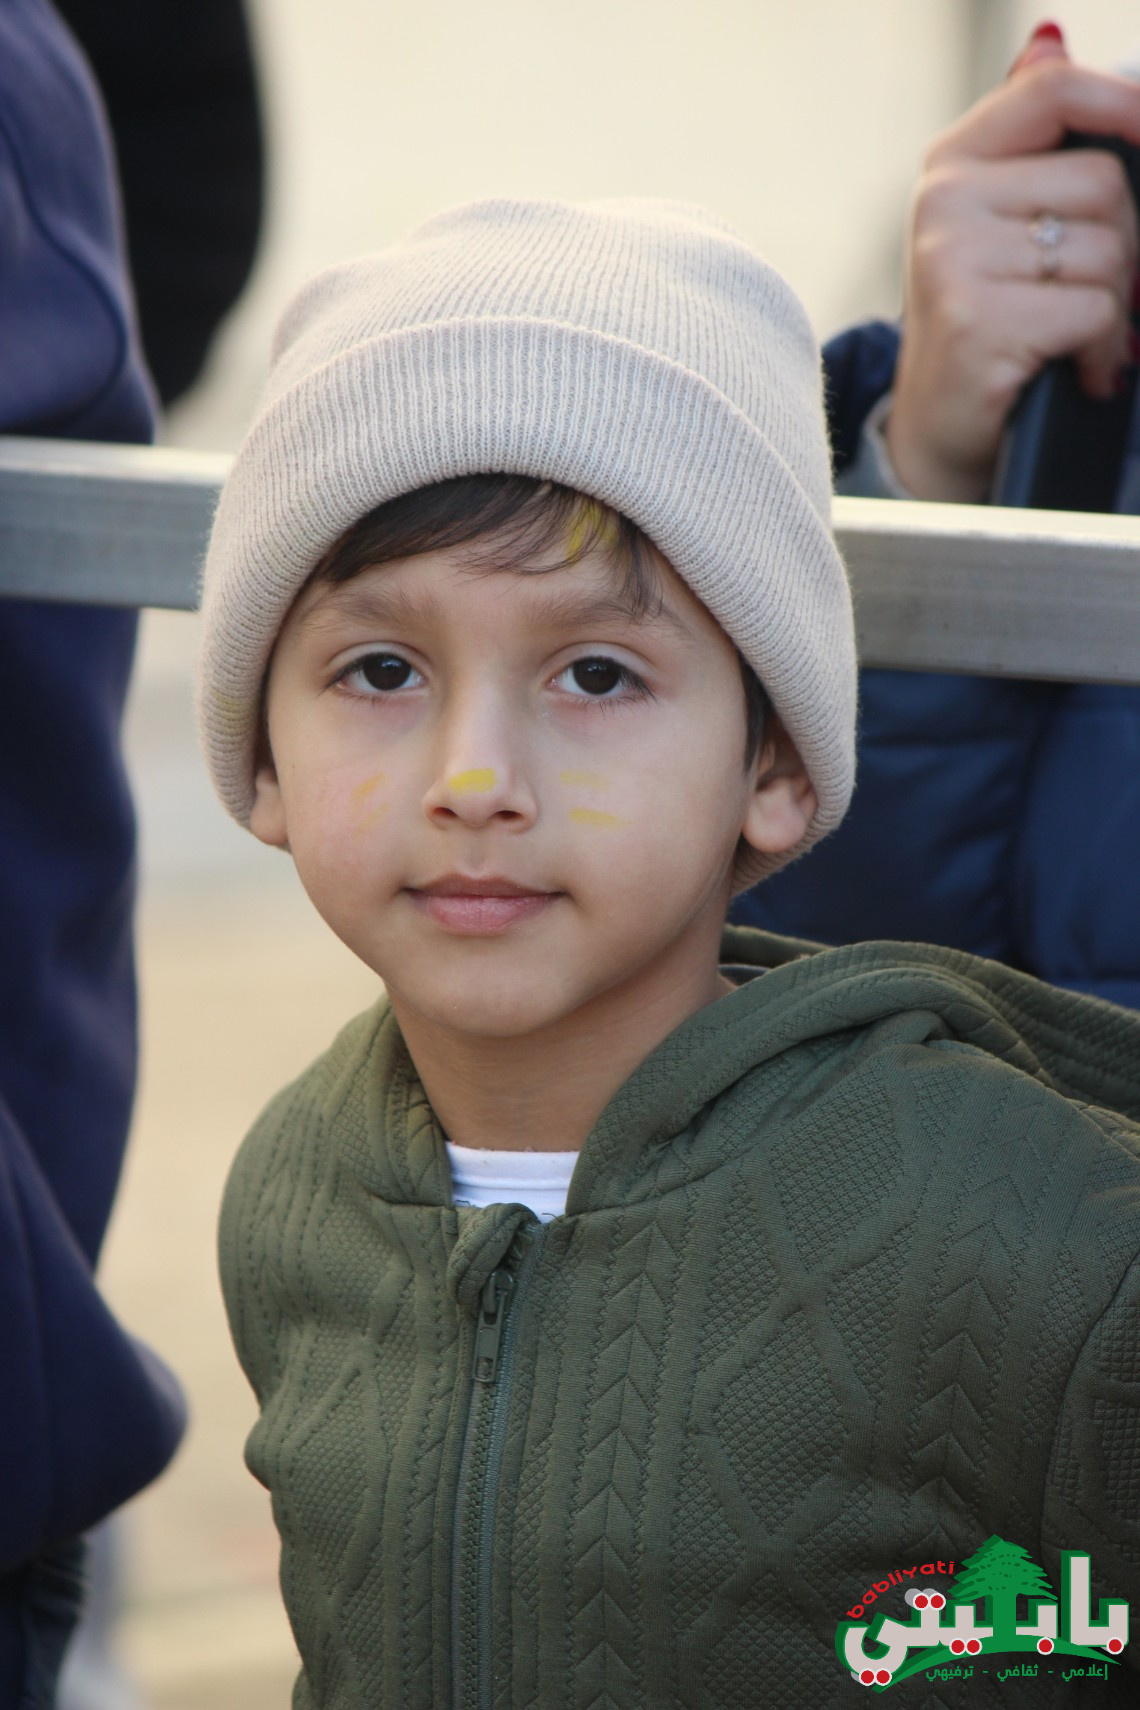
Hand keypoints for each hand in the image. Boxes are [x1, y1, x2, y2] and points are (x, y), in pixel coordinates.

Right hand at [885, 23, 1139, 501]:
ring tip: (1075, 337)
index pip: (1054, 91)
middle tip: (1088, 292)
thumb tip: (1053, 37)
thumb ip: (1032, 144)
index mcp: (952, 164)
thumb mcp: (1001, 225)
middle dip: (1123, 243)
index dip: (1125, 103)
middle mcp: (944, 202)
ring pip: (1107, 249)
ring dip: (1115, 305)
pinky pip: (1093, 309)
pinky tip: (1075, 369)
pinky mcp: (976, 318)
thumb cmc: (985, 323)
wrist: (939, 431)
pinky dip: (1102, 351)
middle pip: (1101, 181)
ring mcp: (954, 259)